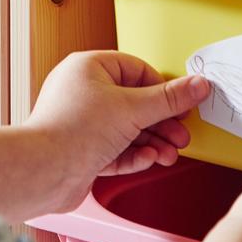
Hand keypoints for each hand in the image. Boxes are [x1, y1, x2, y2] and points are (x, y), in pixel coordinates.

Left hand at [25, 51, 210, 214]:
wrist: (43, 172)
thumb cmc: (74, 130)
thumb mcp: (132, 109)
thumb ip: (168, 100)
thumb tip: (197, 85)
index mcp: (89, 68)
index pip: (135, 70)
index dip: (161, 88)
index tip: (182, 104)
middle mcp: (83, 92)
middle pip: (133, 103)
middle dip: (160, 122)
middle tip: (181, 135)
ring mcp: (81, 122)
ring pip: (125, 129)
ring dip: (151, 141)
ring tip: (170, 154)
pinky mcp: (82, 151)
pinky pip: (114, 149)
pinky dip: (133, 155)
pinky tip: (148, 159)